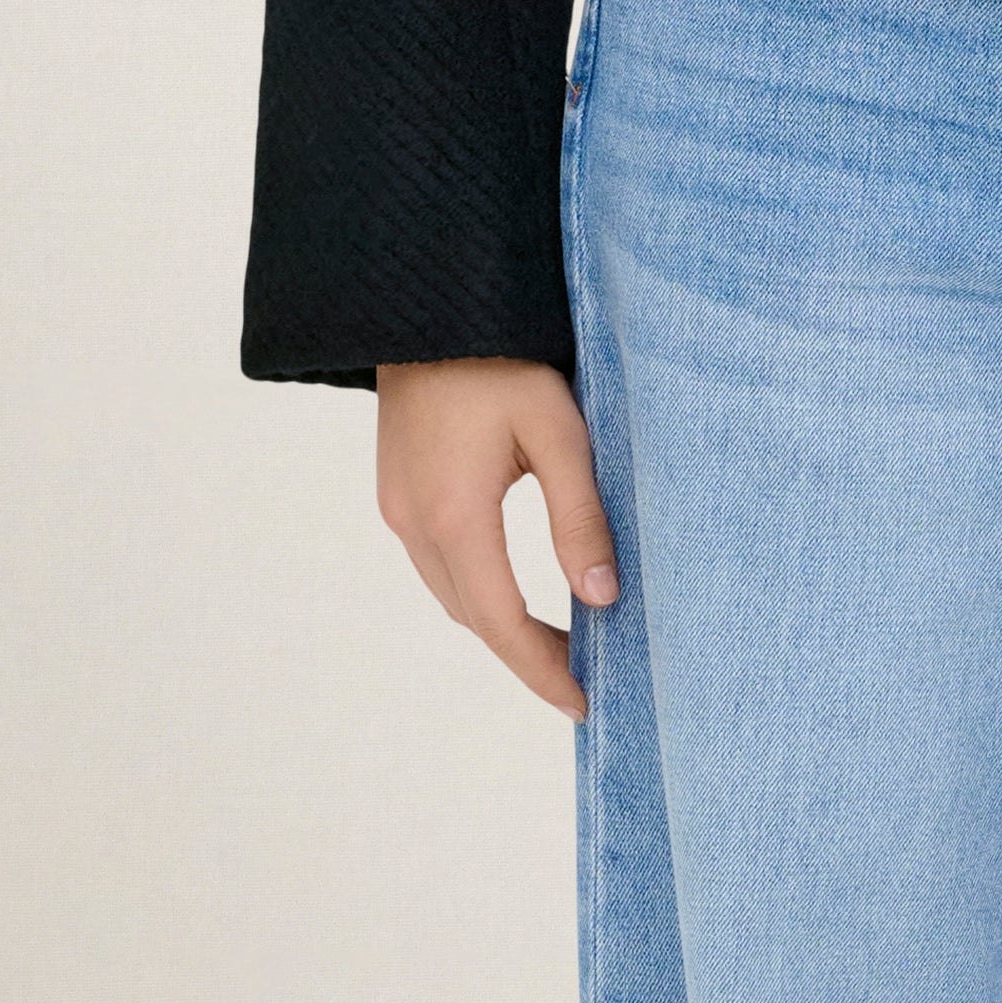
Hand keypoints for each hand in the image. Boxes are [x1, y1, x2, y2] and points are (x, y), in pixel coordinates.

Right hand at [373, 355, 620, 717]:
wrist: (431, 299)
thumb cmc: (503, 357)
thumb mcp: (559, 429)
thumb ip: (580, 515)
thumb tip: (604, 597)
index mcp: (454, 515)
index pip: (502, 623)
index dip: (544, 669)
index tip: (585, 703)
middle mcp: (414, 522)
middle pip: (473, 616)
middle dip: (526, 654)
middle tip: (585, 673)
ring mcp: (398, 505)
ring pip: (452, 592)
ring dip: (500, 622)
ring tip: (560, 637)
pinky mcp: (397, 486)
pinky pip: (438, 560)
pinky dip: (477, 586)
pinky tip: (514, 583)